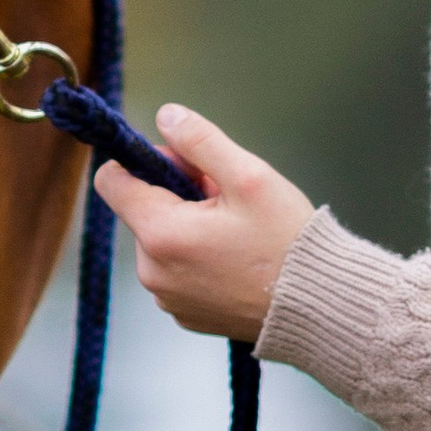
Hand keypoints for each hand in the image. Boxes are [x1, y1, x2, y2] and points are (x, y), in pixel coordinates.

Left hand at [92, 105, 315, 342]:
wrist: (319, 306)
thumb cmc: (287, 244)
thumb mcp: (249, 177)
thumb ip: (201, 141)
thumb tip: (166, 116)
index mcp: (160, 234)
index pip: (111, 181)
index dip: (147, 162)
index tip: (187, 166)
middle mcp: (152, 272)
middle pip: (142, 210)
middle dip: (179, 195)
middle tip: (228, 200)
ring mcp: (167, 298)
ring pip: (161, 241)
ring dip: (189, 226)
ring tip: (238, 232)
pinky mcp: (185, 314)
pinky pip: (178, 271)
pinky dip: (199, 258)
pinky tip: (237, 259)